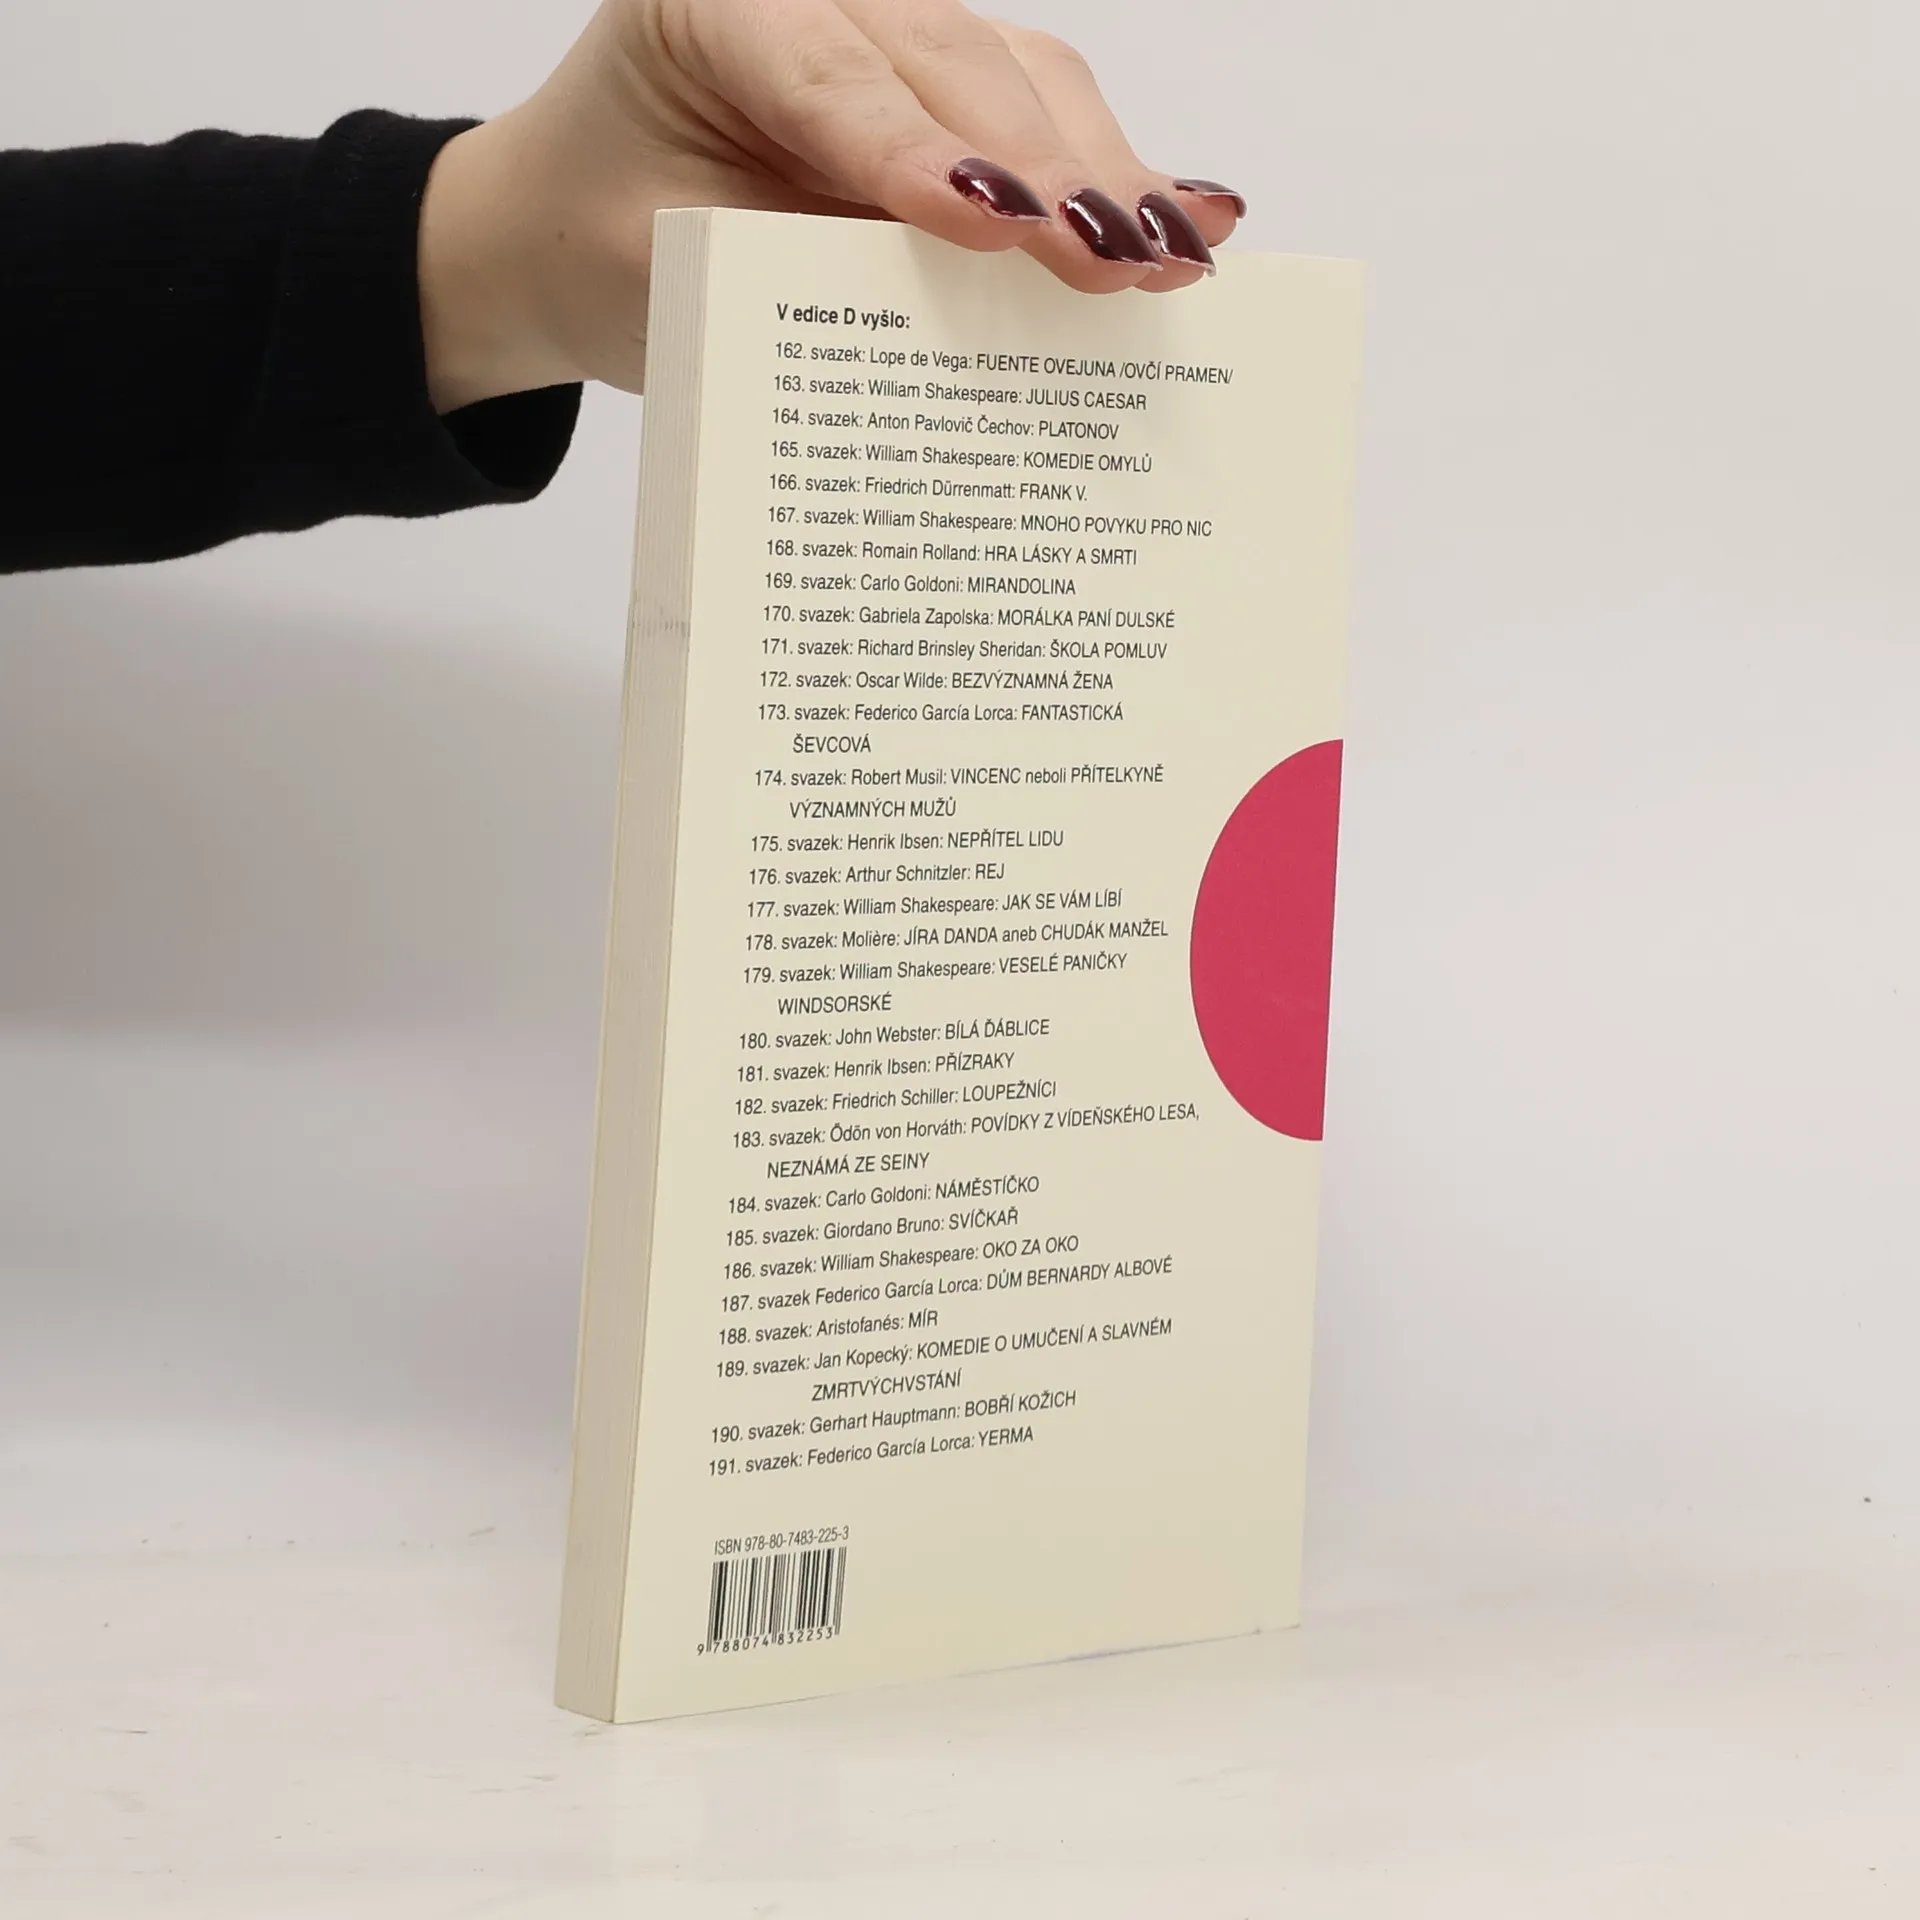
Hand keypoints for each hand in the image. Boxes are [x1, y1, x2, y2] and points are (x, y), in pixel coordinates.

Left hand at [418, 0, 1245, 409]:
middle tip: (1121, 264)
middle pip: (955, 66)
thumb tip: (963, 306)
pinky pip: (1034, 109)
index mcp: (712, 11)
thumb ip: (793, 269)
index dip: (922, 157)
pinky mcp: (937, 85)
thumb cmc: (610, 248)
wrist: (573, 230)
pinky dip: (1104, 169)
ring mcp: (886, 31)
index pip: (834, 79)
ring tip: (1174, 254)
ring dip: (1102, 171)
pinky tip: (1183, 215)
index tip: (1002, 229)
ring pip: (1018, 76)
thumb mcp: (672, 275)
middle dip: (1046, 172)